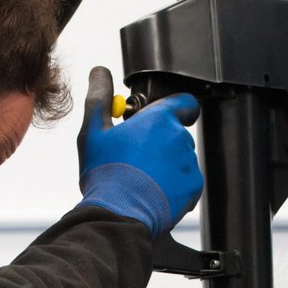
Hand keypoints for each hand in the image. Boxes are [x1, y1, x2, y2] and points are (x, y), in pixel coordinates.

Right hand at [76, 67, 202, 237]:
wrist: (118, 214)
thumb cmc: (105, 173)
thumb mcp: (93, 130)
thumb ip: (99, 97)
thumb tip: (100, 73)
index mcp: (159, 118)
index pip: (183, 102)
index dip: (174, 109)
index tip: (159, 120)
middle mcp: (180, 137)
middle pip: (177, 134)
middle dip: (162, 143)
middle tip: (137, 157)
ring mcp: (189, 164)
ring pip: (181, 159)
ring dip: (166, 166)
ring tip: (141, 179)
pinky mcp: (193, 188)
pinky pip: (186, 182)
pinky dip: (173, 187)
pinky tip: (152, 193)